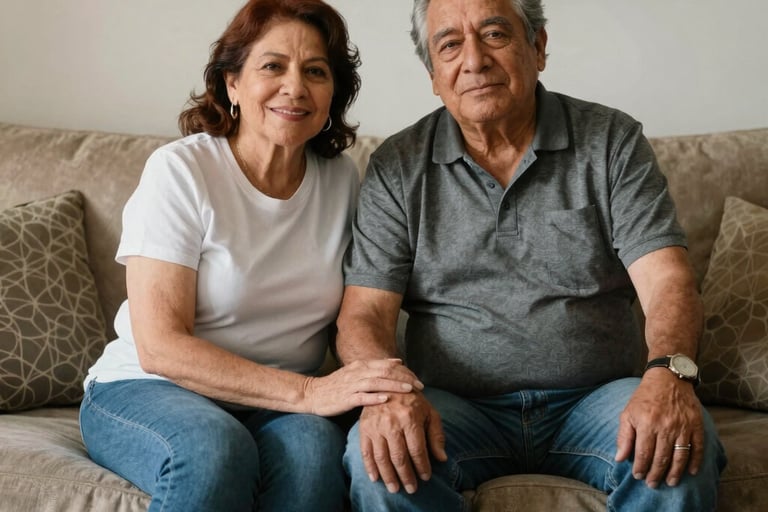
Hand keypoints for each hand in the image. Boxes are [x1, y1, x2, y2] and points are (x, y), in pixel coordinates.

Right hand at [303, 359, 422, 416]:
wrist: (312, 393)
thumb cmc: (337, 386)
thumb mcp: (356, 372)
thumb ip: (376, 368)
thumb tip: (397, 361)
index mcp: (362, 365)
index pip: (388, 365)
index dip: (405, 371)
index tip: (418, 379)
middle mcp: (358, 372)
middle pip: (385, 372)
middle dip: (404, 378)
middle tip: (420, 385)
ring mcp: (351, 385)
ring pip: (376, 383)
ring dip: (393, 386)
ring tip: (408, 390)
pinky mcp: (345, 398)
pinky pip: (361, 397)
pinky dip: (374, 397)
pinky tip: (386, 400)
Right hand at [358, 391, 446, 493]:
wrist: (388, 383)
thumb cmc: (413, 401)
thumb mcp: (429, 413)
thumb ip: (436, 435)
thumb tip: (442, 458)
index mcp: (410, 418)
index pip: (417, 450)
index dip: (422, 466)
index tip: (426, 477)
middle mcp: (391, 422)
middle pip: (399, 457)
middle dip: (406, 476)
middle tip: (411, 489)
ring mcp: (376, 425)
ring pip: (382, 457)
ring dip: (388, 476)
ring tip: (394, 488)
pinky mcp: (364, 427)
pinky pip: (366, 451)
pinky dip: (370, 467)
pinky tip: (375, 478)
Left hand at [615, 370, 704, 487]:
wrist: (668, 378)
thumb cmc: (645, 397)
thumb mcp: (628, 412)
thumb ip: (624, 436)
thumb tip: (620, 458)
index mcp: (647, 424)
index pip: (643, 453)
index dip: (640, 467)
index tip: (638, 476)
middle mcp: (665, 427)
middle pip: (661, 458)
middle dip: (656, 474)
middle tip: (652, 484)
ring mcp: (683, 426)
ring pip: (679, 456)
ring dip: (675, 472)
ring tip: (670, 482)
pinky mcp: (696, 424)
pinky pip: (698, 447)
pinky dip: (696, 461)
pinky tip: (692, 472)